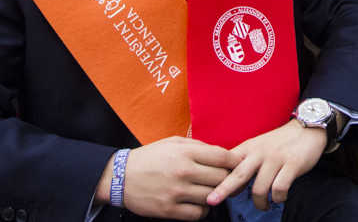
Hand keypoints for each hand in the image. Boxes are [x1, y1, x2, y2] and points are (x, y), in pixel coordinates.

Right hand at [99, 136, 234, 219]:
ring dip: (215, 196)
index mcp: (185, 152)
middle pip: (221, 178)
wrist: (119, 177)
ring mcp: (176, 192)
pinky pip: (198, 213)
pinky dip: (202, 210)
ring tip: (210, 192)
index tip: (237, 165)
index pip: (222, 157)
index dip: (235, 162)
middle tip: (226, 180)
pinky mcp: (169, 210)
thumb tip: (221, 154)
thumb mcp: (172, 142)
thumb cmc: (149, 157)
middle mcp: (183, 172)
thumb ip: (198, 146)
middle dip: (227, 179)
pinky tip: (198, 203)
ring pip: (212, 197)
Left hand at [206, 119, 326, 210]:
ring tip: (263, 206)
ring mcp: (276, 159)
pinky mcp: (292, 164)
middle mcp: (260, 153)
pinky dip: (278, 198)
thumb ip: (244, 161)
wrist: (307, 128)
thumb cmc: (280, 142)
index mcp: (249, 148)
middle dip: (223, 190)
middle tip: (211, 201)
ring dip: (260, 203)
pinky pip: (280, 188)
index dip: (217, 178)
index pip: (228, 164)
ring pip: (259, 188)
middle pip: (238, 174)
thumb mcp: (258, 146)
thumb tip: (227, 183)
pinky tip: (280, 198)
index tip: (208, 190)